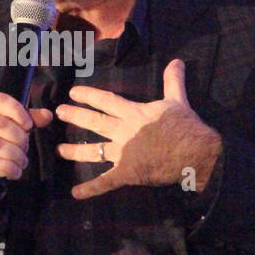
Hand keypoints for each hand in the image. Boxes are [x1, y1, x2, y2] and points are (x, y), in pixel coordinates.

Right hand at [0, 92, 53, 225]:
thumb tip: (47, 115)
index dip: (18, 111)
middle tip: (25, 148)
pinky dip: (8, 168)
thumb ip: (29, 120)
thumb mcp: (13, 131)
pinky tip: (14, 172)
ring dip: (15, 155)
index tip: (28, 126)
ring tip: (22, 162)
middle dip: (18, 137)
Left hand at [54, 59, 221, 200]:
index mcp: (133, 113)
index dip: (88, 96)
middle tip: (59, 113)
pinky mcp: (127, 173)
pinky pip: (106, 182)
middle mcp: (123, 131)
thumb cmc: (186, 126)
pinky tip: (75, 193)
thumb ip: (173, 81)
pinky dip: (91, 189)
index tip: (73, 93)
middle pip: (94, 122)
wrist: (195, 153)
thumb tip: (177, 61)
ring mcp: (123, 153)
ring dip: (74, 151)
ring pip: (93, 151)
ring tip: (59, 150)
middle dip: (75, 116)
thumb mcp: (178, 100)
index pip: (105, 101)